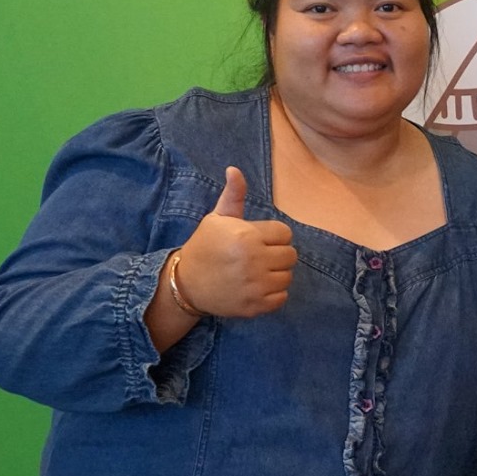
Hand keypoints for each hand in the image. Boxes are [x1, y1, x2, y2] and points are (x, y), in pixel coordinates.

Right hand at [173, 166, 297, 316]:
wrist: (186, 283)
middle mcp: (254, 260)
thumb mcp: (217, 219)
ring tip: (256, 272)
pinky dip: (273, 294)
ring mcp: (255, 285)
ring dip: (276, 274)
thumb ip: (233, 196)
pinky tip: (256, 287)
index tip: (256, 240)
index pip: (285, 234)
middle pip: (290, 255)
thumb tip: (234, 169)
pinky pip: (282, 297)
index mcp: (247, 236)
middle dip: (276, 254)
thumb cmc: (205, 246)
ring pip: (288, 276)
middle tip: (256, 257)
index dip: (272, 236)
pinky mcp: (255, 305)